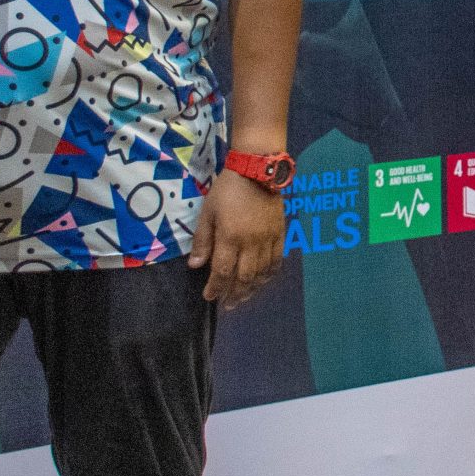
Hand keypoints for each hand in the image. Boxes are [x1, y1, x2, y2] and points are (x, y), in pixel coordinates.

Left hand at [187, 173, 289, 305]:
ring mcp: (268, 239)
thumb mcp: (207, 212)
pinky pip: (277, 260)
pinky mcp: (280, 234)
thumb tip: (195, 265)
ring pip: (261, 273)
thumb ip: (202, 240)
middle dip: (234, 294)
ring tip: (243, 298)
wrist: (258, 170)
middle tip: (227, 305)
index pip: (222, 271)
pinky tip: (263, 281)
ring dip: (252, 289)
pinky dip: (269, 274)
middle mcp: (251, 243)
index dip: (216, 288)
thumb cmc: (227, 190)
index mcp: (230, 237)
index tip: (209, 297)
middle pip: (244, 277)